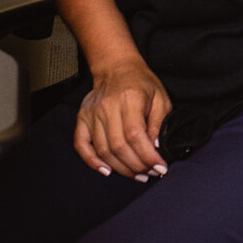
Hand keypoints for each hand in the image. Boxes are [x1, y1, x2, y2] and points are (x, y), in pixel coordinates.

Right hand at [75, 58, 172, 179]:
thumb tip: (156, 147)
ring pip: (103, 150)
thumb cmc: (142, 84)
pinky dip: (92, 161)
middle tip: (150, 173)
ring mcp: (92, 114)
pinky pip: (81, 145)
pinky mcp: (82, 119)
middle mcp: (107, 107)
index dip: (148, 156)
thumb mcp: (160, 98)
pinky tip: (107, 171)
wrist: (117, 68)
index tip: (160, 167)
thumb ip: (160, 122)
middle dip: (137, 166)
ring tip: (137, 175)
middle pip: (119, 147)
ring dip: (121, 168)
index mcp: (129, 99)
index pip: (136, 136)